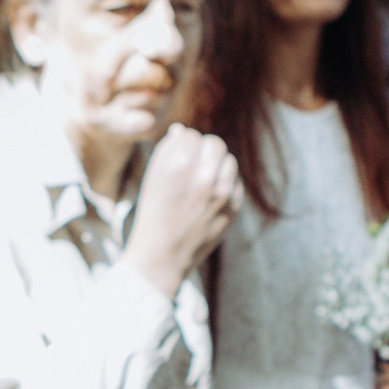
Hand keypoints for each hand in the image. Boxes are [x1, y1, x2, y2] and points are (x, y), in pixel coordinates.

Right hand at [120, 124, 242, 297]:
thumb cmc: (154, 215)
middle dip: (203, 150)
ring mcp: (222, 195)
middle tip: (193, 164)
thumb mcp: (152, 179)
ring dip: (216, 165)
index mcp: (177, 167)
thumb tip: (183, 131)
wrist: (162, 257)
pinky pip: (236, 181)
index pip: (190, 135)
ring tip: (202, 180)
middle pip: (214, 144)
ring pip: (228, 160)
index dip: (183, 144)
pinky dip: (226, 184)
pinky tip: (211, 195)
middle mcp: (202, 178)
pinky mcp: (233, 208)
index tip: (178, 156)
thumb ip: (167, 151)